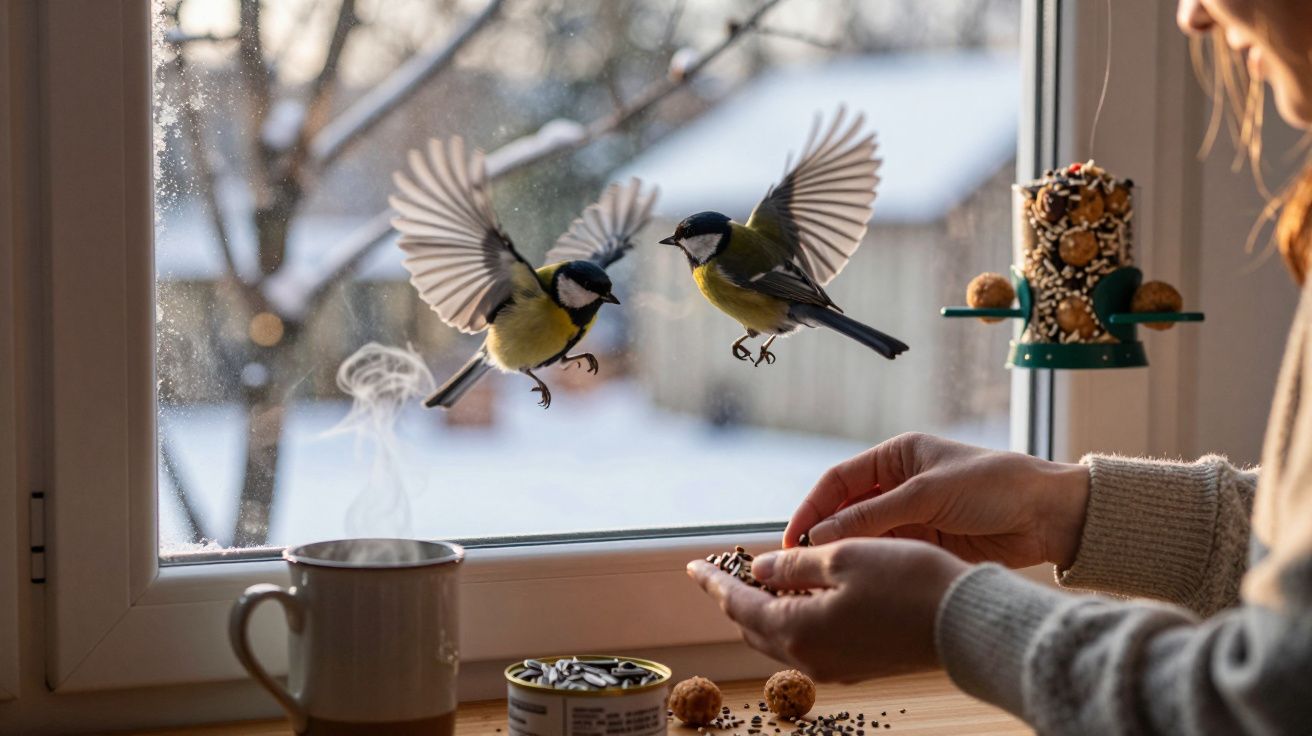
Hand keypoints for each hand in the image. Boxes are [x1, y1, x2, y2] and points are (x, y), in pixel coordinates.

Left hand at [687, 539, 968, 681]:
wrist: (967, 625)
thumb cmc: (908, 584)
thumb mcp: (843, 558)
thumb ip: (793, 566)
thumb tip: (760, 569)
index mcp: (796, 629)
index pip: (738, 603)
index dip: (713, 581)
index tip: (693, 566)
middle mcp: (809, 656)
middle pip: (753, 625)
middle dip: (734, 596)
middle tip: (720, 572)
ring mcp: (834, 665)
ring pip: (780, 636)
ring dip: (763, 608)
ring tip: (758, 579)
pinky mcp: (857, 664)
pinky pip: (807, 642)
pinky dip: (792, 618)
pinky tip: (800, 597)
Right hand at [785, 433, 1089, 569]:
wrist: (1049, 516)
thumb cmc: (995, 485)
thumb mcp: (927, 493)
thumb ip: (873, 515)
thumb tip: (821, 535)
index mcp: (896, 457)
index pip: (838, 481)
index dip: (812, 508)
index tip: (792, 538)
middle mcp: (898, 486)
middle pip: (846, 512)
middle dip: (822, 536)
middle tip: (798, 566)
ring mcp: (911, 518)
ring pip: (864, 539)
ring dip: (844, 556)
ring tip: (821, 579)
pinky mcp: (925, 546)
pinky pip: (887, 557)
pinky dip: (870, 569)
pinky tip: (855, 583)